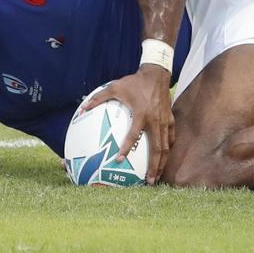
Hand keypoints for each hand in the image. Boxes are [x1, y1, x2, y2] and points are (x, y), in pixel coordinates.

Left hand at [82, 65, 173, 183]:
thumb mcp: (115, 86)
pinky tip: (164, 157)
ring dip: (162, 162)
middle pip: (157, 148)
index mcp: (142, 114)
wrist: (156, 73)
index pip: (134, 135)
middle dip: (154, 166)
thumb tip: (82, 107)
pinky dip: (168, 147)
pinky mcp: (170, 118)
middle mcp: (155, 120)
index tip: (119, 160)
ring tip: (158, 177)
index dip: (126, 147)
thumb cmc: (135, 81)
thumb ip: (99, 98)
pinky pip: (171, 136)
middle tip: (148, 181)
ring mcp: (164, 120)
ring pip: (166, 146)